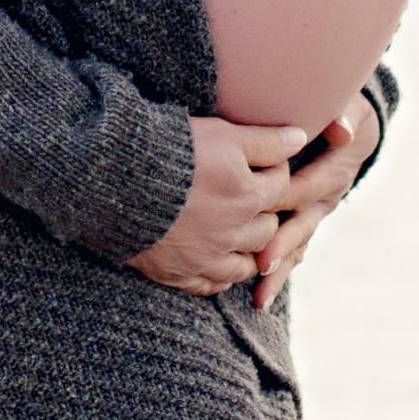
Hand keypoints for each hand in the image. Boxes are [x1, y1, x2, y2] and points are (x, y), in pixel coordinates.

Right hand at [124, 117, 309, 294]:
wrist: (118, 183)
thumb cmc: (172, 151)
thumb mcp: (222, 134)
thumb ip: (265, 140)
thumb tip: (301, 137)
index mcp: (248, 195)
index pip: (281, 185)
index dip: (276, 170)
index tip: (265, 162)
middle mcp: (235, 232)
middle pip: (268, 227)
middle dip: (267, 212)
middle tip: (256, 198)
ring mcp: (209, 257)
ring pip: (247, 263)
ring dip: (251, 249)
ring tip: (242, 233)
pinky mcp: (182, 274)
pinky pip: (213, 285)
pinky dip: (220, 276)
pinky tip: (217, 262)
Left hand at [251, 91, 378, 310]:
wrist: (350, 126)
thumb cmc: (342, 109)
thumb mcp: (350, 105)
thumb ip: (344, 114)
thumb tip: (340, 130)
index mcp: (333, 171)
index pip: (308, 186)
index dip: (289, 198)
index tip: (266, 210)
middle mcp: (325, 198)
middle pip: (302, 225)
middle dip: (282, 245)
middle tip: (262, 264)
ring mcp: (316, 215)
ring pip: (297, 247)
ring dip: (279, 271)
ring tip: (260, 298)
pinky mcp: (304, 223)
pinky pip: (293, 252)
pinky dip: (279, 274)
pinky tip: (260, 299)